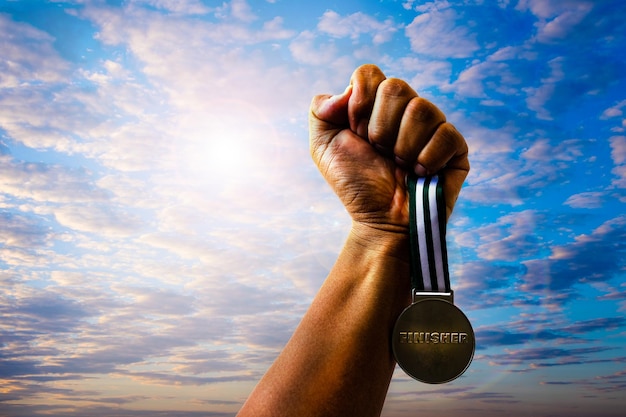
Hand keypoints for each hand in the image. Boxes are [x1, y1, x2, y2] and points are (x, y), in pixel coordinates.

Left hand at [309, 64, 468, 232]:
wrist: (380, 220)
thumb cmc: (355, 184)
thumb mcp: (323, 147)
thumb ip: (321, 110)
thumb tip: (348, 89)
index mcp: (377, 103)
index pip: (370, 74)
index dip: (360, 105)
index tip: (356, 134)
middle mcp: (406, 109)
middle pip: (396, 87)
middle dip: (379, 127)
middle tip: (378, 152)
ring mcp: (433, 126)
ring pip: (421, 109)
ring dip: (401, 146)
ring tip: (398, 165)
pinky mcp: (456, 148)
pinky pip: (446, 134)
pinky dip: (426, 159)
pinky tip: (418, 174)